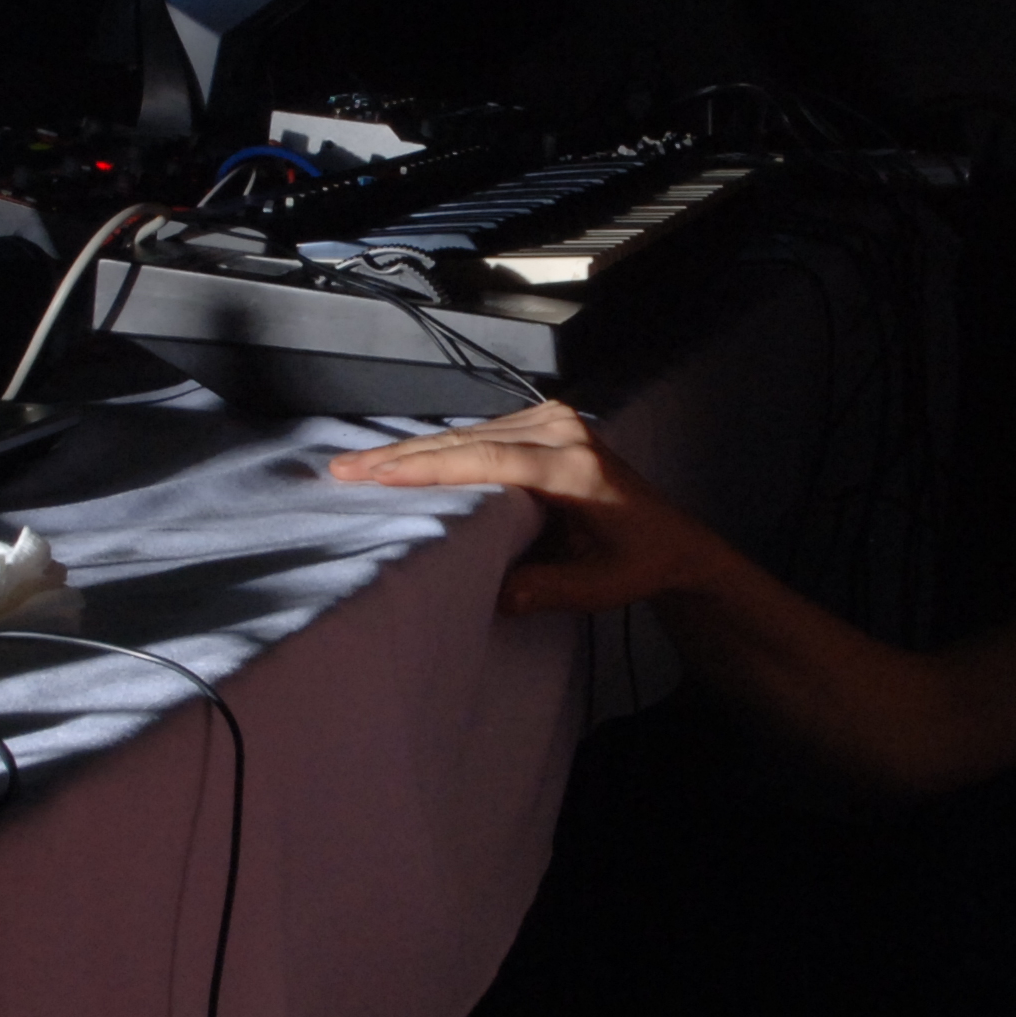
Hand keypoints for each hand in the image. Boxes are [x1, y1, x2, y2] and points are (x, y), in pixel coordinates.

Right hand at [328, 403, 738, 613]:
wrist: (673, 538)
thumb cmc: (635, 565)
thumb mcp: (596, 589)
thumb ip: (546, 589)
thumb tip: (493, 594)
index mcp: (574, 468)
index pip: (488, 461)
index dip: (430, 468)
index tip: (378, 475)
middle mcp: (563, 432)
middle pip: (468, 441)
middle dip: (401, 456)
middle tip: (342, 469)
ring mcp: (555, 421)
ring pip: (468, 434)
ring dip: (412, 450)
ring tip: (355, 466)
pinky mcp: (546, 423)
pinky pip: (481, 434)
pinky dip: (439, 448)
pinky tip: (399, 460)